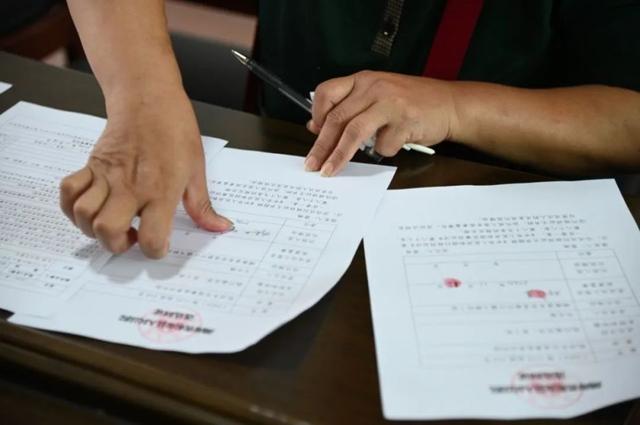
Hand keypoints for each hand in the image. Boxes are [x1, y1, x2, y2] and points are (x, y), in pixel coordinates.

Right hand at [60, 87, 232, 257]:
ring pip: (84, 215)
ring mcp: (107, 176)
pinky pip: (68, 192)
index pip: (152, 238)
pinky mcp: (91, 166)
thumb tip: (220, 227)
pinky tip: (91, 207)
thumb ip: (203, 205)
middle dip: (117, 245)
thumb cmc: (175, 131)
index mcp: (161, 191)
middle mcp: (131, 187)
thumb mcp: (197, 170)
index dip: (155, 251)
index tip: (159, 245)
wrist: (148, 99)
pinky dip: (72, 206)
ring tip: (112, 223)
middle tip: (131, 237)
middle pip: (108, 231)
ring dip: (94, 229)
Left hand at [304, 71, 458, 175]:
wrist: (451, 104)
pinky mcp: (404, 121)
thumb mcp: (378, 96)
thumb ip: (351, 107)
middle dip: (321, 146)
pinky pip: (383, 145)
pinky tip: (396, 142)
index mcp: (364, 80)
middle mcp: (374, 87)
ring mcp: (390, 103)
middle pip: (337, 118)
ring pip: (353, 132)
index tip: (313, 135)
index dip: (316, 115)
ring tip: (330, 171)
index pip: (327, 92)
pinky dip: (384, 151)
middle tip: (312, 165)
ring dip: (339, 156)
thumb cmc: (412, 102)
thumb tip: (317, 127)